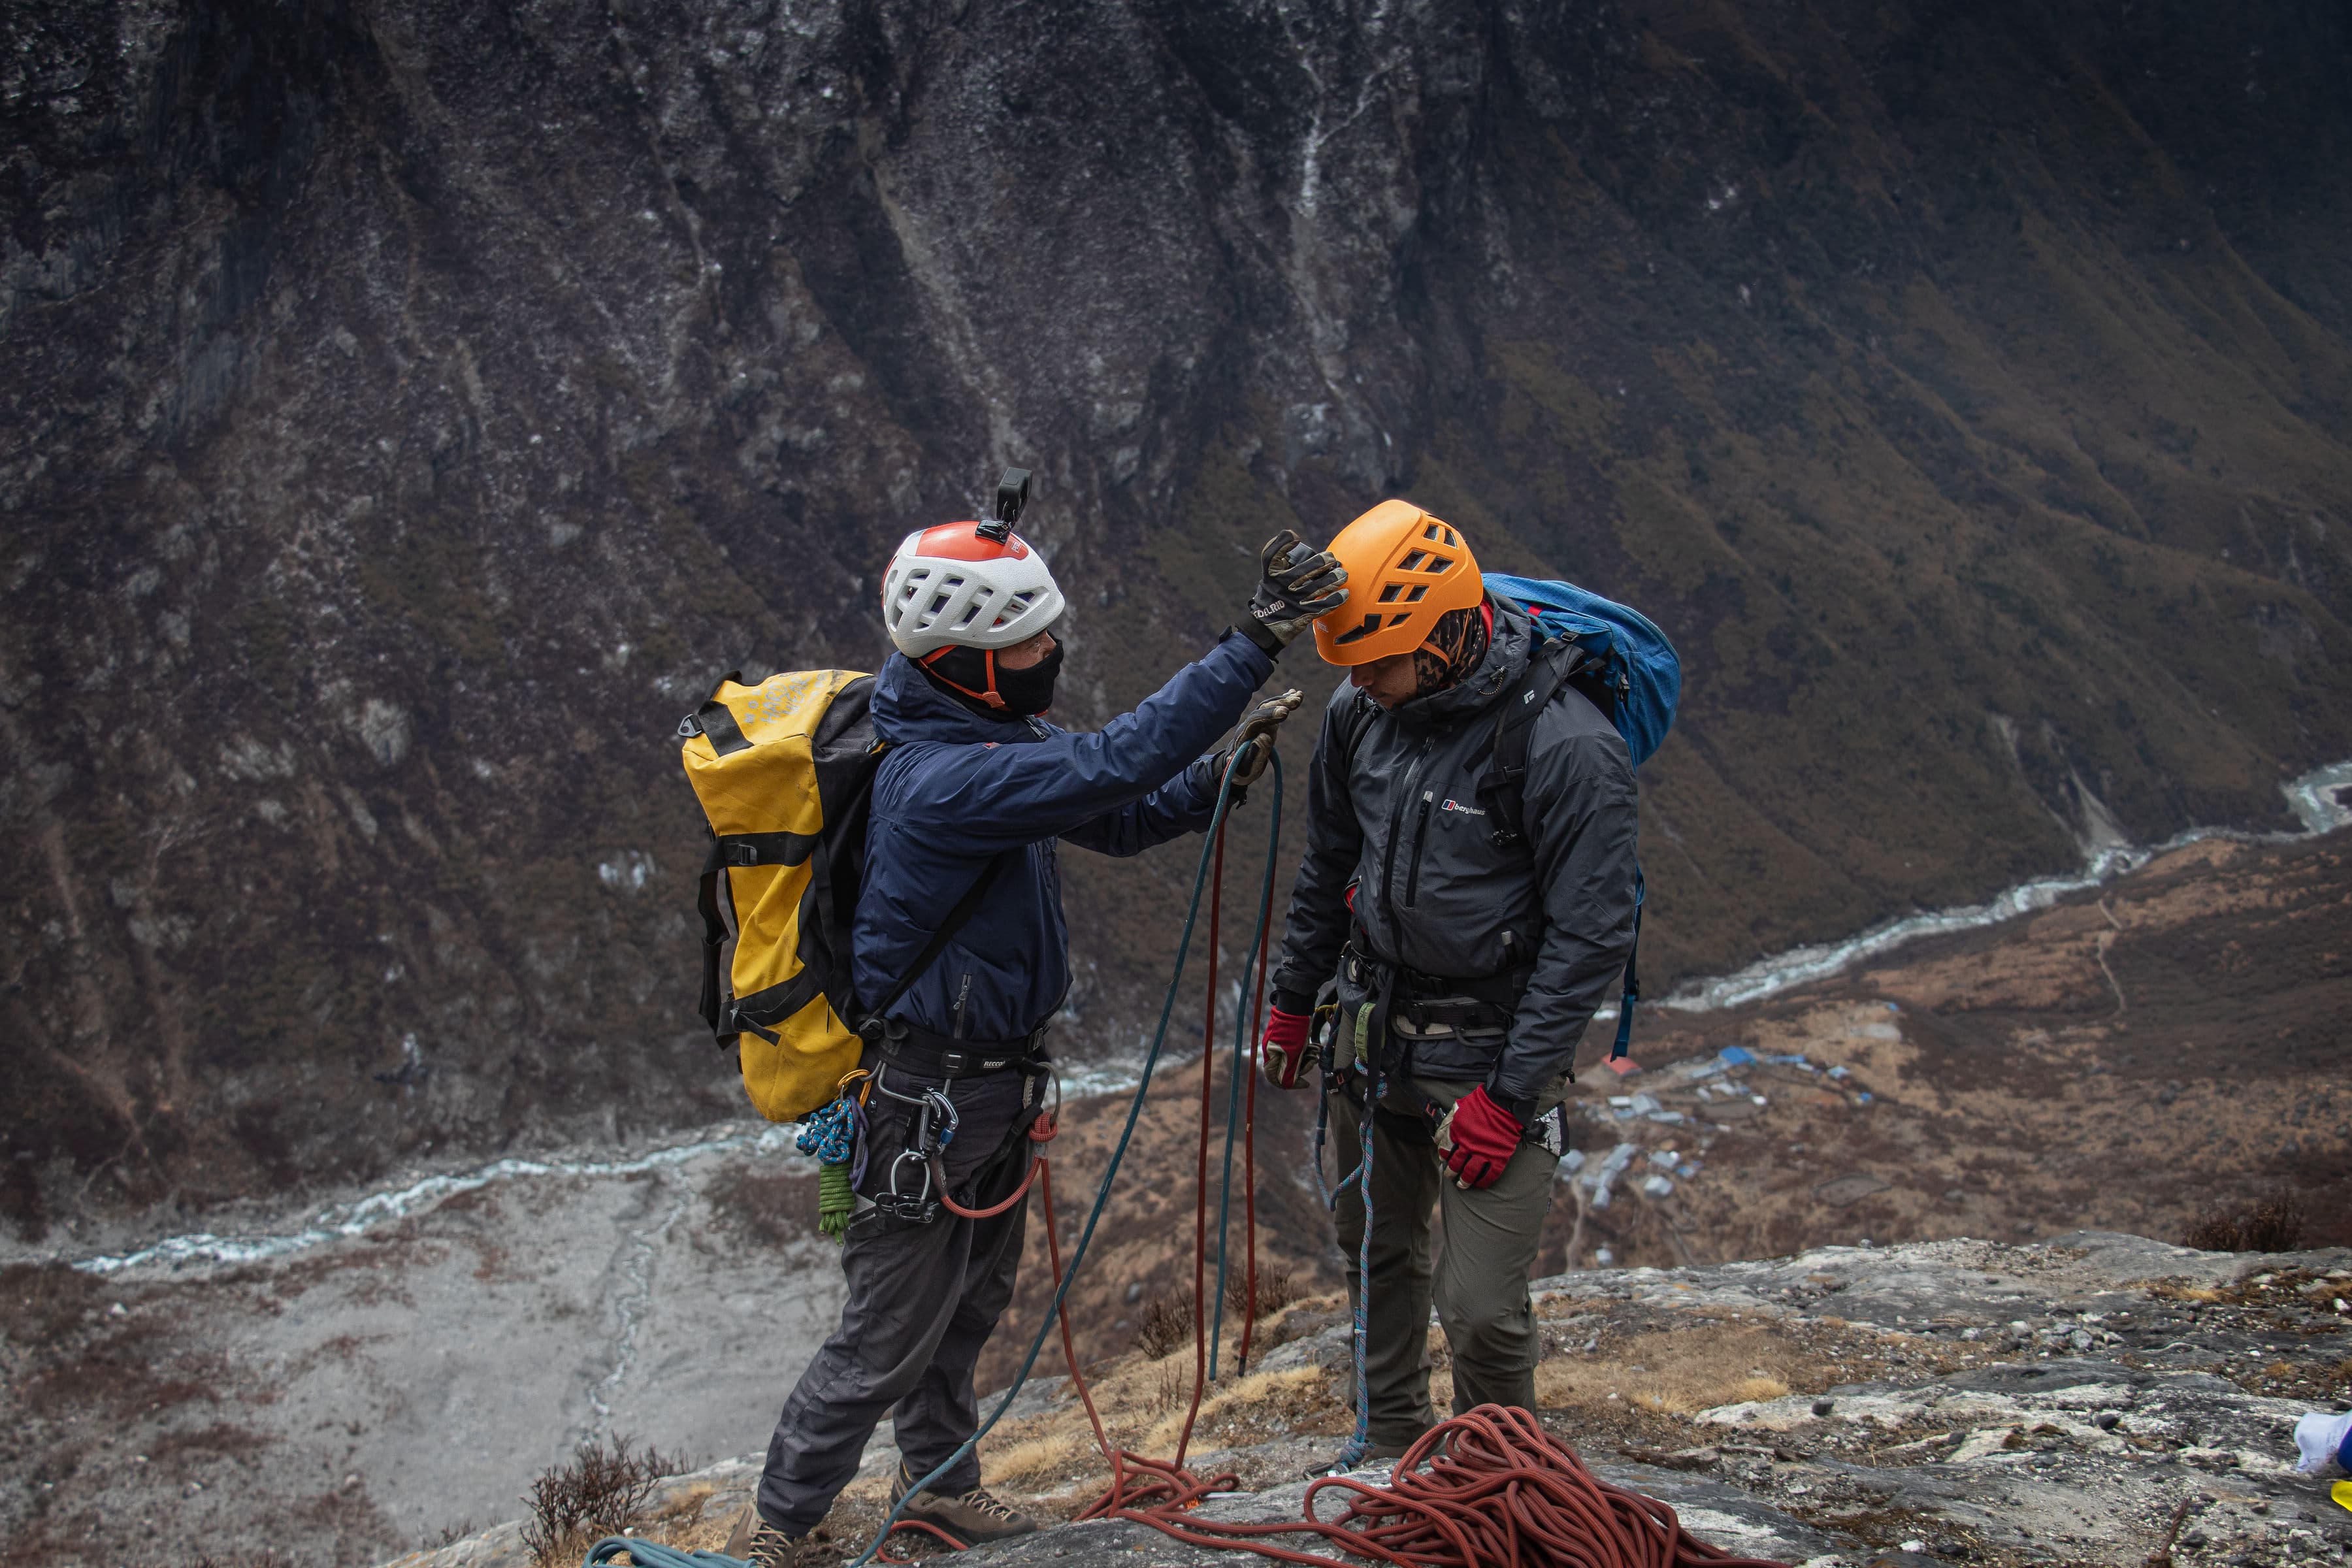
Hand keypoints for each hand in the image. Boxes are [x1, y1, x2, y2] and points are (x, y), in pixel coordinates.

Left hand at [1225, 688, 1303, 785]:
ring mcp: (1258, 723)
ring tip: (1299, 695)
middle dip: (1279, 703)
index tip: (1285, 713)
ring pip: (1269, 707)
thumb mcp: (1246, 768)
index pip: (1256, 721)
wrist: (1235, 767)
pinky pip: (1274, 710)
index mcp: (1244, 735)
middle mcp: (1250, 726)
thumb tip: (1264, 736)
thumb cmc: (1241, 769)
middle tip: (1296, 700)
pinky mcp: (1265, 724)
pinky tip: (1295, 694)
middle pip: (1263, 709)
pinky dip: (1283, 701)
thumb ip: (1255, 754)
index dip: (1270, 715)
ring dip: (1283, 700)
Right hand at [1240, 530, 1347, 654]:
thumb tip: (1292, 534)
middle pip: (1303, 571)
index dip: (1283, 544)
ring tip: (1343, 575)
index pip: (1272, 555)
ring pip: (1317, 588)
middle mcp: (1282, 587)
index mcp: (1272, 574)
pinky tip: (1344, 593)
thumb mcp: (1269, 572)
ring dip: (1333, 579)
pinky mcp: (1304, 614)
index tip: (1296, 538)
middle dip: (1322, 563)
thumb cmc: (1272, 591)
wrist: (1267, 624)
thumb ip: (1276, 551)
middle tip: (1332, 558)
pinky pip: (1323, 606)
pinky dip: (1336, 599)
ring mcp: (1293, 601)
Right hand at [1259, 1007, 1312, 1087]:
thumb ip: (1288, 1071)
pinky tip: (1315, 1047)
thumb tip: (1287, 1084)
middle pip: (1288, 1070)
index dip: (1292, 1084)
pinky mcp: (1289, 1038)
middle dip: (1303, 1067)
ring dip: (1307, 1058)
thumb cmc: (1293, 1030)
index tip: (1306, 1083)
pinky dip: (1307, 1051)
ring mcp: (1281, 1044)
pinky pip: (1298, 1051)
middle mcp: (1274, 1051)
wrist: (1296, 1006)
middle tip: (1313, 1060)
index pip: (1277, 1079)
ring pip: (1295, 1060)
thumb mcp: (1293, 1054)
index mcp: (1270, 1056)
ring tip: (1316, 1051)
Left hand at [1438, 1086, 1521, 1188]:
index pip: (1445, 1149)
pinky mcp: (1499, 1157)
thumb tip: (1438, 1136)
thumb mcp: (1458, 1108)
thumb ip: (1448, 1123)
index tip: (1444, 1159)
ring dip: (1465, 1181)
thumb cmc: (1481, 1102)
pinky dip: (1485, 1181)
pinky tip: (1481, 1185)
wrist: (1503, 1102)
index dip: (1444, 1156)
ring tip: (1463, 1185)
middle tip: (1451, 1176)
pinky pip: (1490, 1174)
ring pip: (1470, 1173)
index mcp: (1457, 1133)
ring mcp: (1483, 1153)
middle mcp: (1468, 1145)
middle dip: (1451, 1172)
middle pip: (1456, 1164)